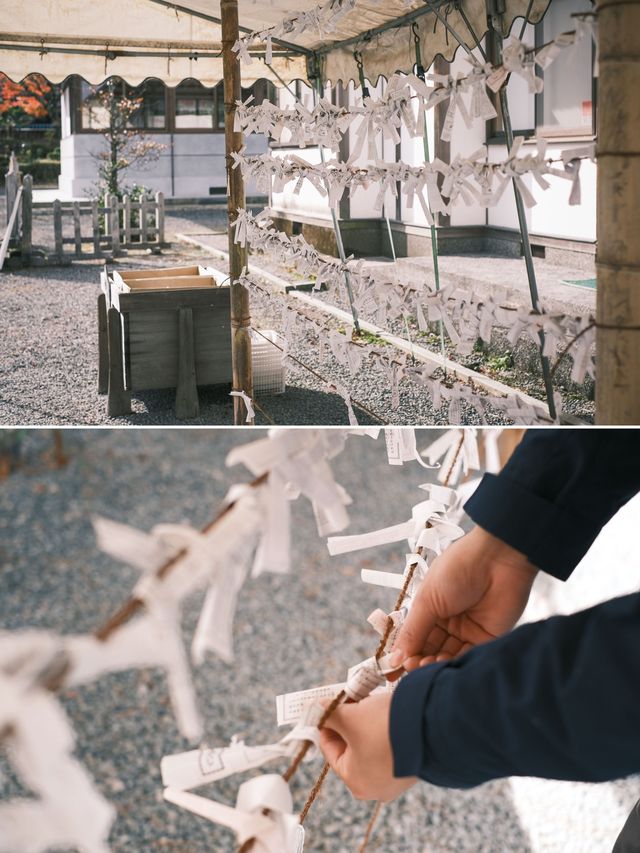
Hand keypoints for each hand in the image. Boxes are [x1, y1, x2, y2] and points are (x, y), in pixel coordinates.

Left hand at [318, 692, 416, 801]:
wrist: (430, 727)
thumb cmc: (383, 728)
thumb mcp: (350, 717)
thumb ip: (330, 714)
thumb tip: (317, 708)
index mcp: (355, 781)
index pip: (331, 748)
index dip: (328, 722)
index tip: (329, 703)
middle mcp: (376, 786)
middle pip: (352, 746)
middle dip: (350, 720)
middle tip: (350, 698)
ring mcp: (397, 778)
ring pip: (372, 744)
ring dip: (368, 722)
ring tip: (369, 701)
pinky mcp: (413, 765)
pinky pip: (391, 745)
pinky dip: (386, 728)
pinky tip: (387, 712)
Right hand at [389, 526, 537, 671]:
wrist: (497, 558)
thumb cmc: (457, 569)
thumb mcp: (427, 600)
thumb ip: (412, 631)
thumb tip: (394, 659)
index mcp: (431, 608)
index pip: (414, 637)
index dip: (403, 653)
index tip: (390, 670)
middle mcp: (449, 621)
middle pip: (430, 649)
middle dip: (418, 660)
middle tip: (410, 667)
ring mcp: (468, 630)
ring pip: (448, 656)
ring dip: (435, 664)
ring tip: (425, 665)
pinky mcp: (488, 638)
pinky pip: (469, 656)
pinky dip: (455, 664)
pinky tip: (443, 664)